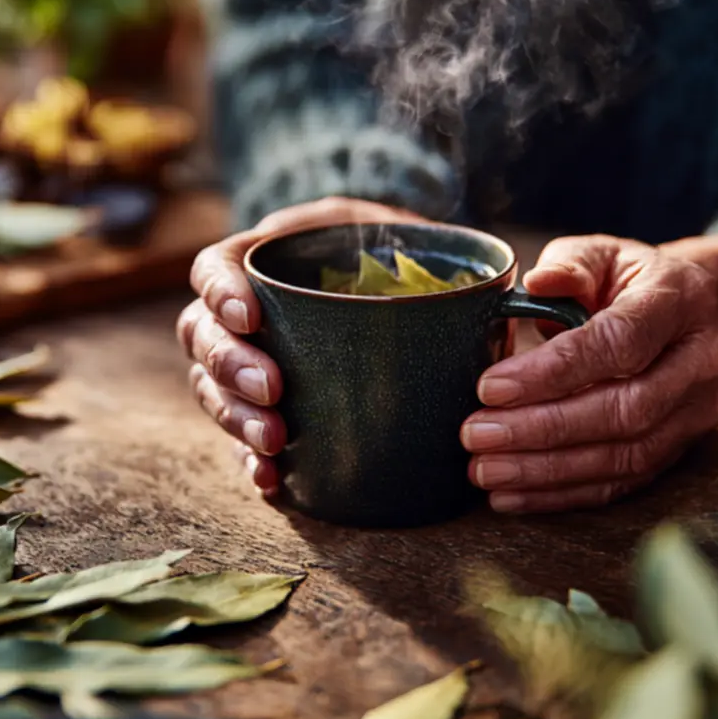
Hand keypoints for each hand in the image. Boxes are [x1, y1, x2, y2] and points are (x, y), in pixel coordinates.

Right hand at [178, 197, 428, 496]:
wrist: (401, 287)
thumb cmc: (405, 256)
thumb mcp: (414, 239)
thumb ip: (439, 260)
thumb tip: (516, 298)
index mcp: (270, 256)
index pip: (214, 267)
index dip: (221, 292)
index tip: (251, 317)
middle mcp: (244, 309)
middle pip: (201, 334)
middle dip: (231, 365)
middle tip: (273, 389)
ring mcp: (248, 358)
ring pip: (211, 387)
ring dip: (235, 416)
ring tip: (275, 441)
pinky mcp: (264, 405)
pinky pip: (238, 435)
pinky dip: (248, 458)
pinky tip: (271, 479)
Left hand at [463, 235, 717, 512]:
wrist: (688, 314)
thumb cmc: (625, 279)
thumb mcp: (600, 254)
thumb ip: (569, 266)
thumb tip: (538, 282)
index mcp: (681, 299)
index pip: (620, 342)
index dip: (555, 369)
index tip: (491, 386)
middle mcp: (701, 360)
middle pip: (625, 409)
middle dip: (543, 427)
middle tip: (476, 434)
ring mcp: (698, 411)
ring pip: (625, 455)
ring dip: (547, 470)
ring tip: (484, 470)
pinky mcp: (681, 449)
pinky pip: (622, 482)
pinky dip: (563, 493)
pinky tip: (511, 495)